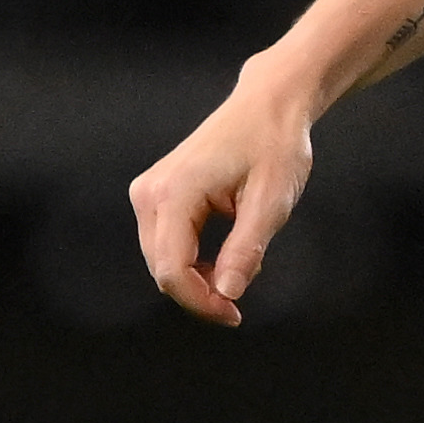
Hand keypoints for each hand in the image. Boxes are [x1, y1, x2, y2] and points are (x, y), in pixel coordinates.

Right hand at [127, 67, 318, 326]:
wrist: (268, 107)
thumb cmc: (274, 147)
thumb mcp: (271, 203)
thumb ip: (246, 250)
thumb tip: (226, 293)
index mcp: (174, 193)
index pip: (171, 269)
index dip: (201, 302)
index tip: (235, 315)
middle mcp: (149, 193)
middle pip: (162, 268)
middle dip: (199, 294)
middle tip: (240, 303)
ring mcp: (148, 192)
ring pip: (162, 259)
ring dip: (197, 278)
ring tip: (242, 267)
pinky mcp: (156, 194)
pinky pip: (167, 243)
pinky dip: (194, 260)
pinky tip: (227, 255)